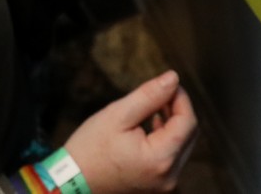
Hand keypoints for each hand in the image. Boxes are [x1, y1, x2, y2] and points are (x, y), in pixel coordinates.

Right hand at [63, 70, 197, 193]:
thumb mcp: (118, 115)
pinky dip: (166, 138)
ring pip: (182, 145)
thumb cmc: (91, 148)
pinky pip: (172, 157)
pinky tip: (150, 126)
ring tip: (153, 107)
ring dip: (173, 123)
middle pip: (189, 135)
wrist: (71, 182)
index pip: (188, 122)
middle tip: (159, 93)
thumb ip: (149, 95)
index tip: (168, 84)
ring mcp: (164, 184)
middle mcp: (169, 177)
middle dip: (178, 109)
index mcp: (160, 159)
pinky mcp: (157, 185)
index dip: (181, 98)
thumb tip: (174, 78)